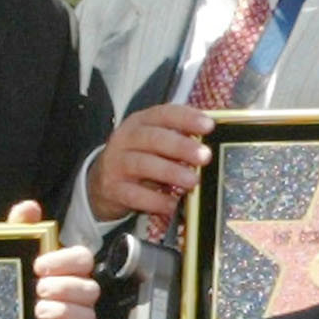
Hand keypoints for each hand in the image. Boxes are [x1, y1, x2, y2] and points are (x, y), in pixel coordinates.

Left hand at [5, 197, 99, 318]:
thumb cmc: (4, 281)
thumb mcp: (7, 251)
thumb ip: (19, 227)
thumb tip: (30, 208)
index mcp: (63, 271)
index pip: (83, 259)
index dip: (66, 261)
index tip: (40, 265)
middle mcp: (72, 296)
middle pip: (90, 289)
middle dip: (66, 288)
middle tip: (40, 289)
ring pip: (88, 317)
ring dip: (67, 314)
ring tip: (40, 312)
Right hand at [86, 103, 214, 222]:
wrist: (102, 182)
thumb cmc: (140, 158)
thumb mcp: (156, 143)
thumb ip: (181, 138)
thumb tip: (217, 141)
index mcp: (140, 122)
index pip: (163, 114)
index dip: (186, 118)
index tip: (209, 126)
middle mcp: (126, 139)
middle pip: (153, 138)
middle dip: (181, 146)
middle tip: (205, 156)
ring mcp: (117, 163)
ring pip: (143, 164)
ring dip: (171, 172)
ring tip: (193, 181)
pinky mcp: (113, 188)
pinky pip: (135, 194)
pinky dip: (156, 200)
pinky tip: (173, 204)